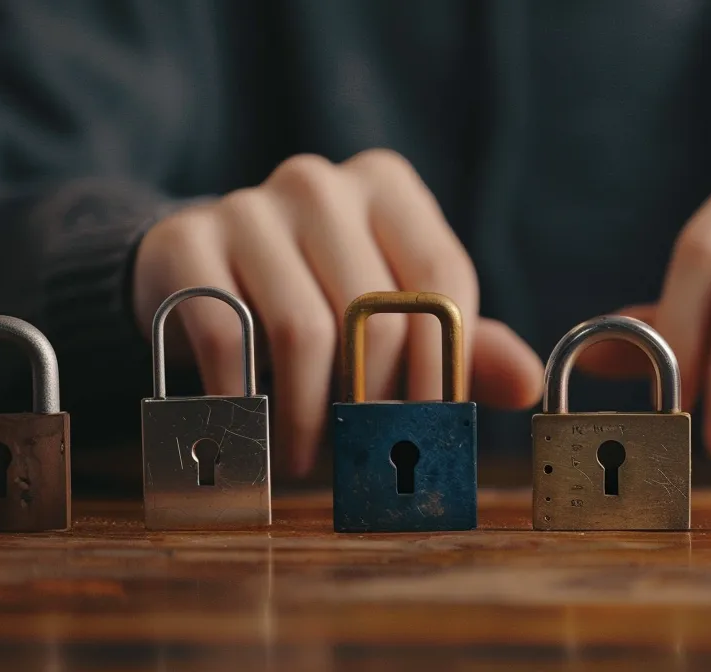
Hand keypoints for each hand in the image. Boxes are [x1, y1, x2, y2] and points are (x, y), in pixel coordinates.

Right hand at [132, 149, 543, 476]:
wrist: (200, 269)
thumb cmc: (318, 295)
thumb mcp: (394, 312)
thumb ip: (461, 343)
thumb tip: (527, 384)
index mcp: (386, 187)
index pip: (442, 278)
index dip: (445, 363)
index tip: (431, 423)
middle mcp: (319, 183)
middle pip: (375, 310)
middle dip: (376, 397)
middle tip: (366, 449)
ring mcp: (246, 206)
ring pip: (304, 329)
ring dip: (312, 413)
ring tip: (312, 457)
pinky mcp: (183, 242)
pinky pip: (229, 335)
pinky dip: (248, 398)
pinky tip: (258, 432)